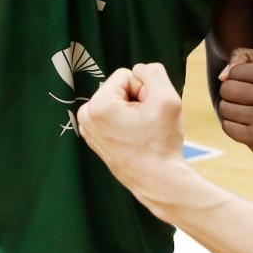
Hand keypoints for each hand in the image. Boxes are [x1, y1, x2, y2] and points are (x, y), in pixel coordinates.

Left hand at [78, 63, 185, 204]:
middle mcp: (86, 117)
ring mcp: (88, 129)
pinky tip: (135, 138)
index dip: (145, 90)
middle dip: (138, 100)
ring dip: (134, 111)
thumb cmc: (162, 144)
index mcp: (97, 106)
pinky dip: (127, 122)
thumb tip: (140, 69)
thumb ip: (153, 72)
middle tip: (146, 125)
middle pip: (120, 87)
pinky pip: (115, 114)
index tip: (148, 113)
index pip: (127, 74)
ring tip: (141, 132)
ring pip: (119, 101)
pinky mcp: (94, 137)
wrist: (159, 183)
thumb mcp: (167, 98)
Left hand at [218, 48, 252, 156]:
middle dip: (229, 93)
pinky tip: (246, 125)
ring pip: (224, 108)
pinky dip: (231, 126)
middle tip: (244, 99)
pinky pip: (227, 127)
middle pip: (227, 89)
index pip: (235, 71)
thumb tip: (223, 76)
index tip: (250, 83)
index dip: (236, 76)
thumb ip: (243, 56)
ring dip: (229, 110)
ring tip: (245, 111)